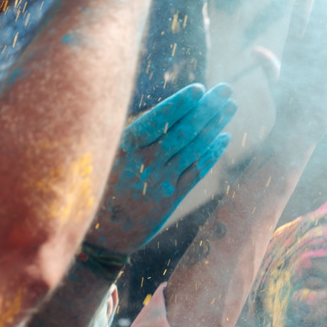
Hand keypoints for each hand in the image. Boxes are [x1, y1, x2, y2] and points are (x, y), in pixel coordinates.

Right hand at [87, 83, 234, 254]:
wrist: (98, 238)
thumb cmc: (94, 190)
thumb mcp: (101, 158)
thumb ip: (127, 137)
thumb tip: (157, 111)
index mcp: (125, 150)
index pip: (158, 122)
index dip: (180, 104)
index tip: (199, 89)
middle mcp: (146, 165)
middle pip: (183, 132)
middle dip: (207, 108)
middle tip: (226, 89)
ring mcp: (161, 182)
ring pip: (194, 149)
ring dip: (215, 125)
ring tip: (231, 106)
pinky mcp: (171, 198)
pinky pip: (196, 172)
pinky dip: (211, 153)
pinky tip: (225, 138)